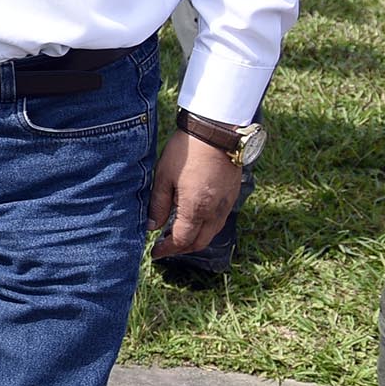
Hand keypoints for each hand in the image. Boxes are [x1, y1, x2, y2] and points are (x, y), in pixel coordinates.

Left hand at [146, 128, 244, 258]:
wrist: (216, 132)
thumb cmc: (186, 152)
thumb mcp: (164, 177)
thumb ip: (158, 205)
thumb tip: (153, 227)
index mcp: (196, 209)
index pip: (182, 241)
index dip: (167, 249)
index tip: (155, 252)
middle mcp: (215, 212)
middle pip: (200, 242)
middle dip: (181, 248)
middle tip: (164, 246)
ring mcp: (226, 205)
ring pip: (211, 232)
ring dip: (194, 238)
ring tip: (176, 233)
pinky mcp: (232, 196)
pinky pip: (219, 220)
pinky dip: (205, 227)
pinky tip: (193, 218)